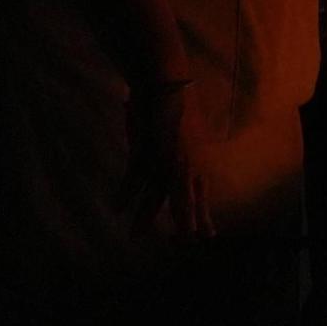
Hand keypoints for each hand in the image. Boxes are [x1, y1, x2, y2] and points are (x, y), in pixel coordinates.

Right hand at [125, 85, 215, 237]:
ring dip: (146, 215)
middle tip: (187, 242)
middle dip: (185, 221)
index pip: (199, 193)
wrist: (168, 83)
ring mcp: (166, 156)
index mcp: (193, 160)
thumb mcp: (185, 136)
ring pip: (159, 192)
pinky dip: (125, 193)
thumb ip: (184, 154)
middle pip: (184, 198)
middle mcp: (184, 162)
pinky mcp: (149, 148)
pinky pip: (136, 176)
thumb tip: (187, 166)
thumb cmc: (173, 109)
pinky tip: (117, 208)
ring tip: (136, 236)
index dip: (202, 214)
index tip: (209, 235)